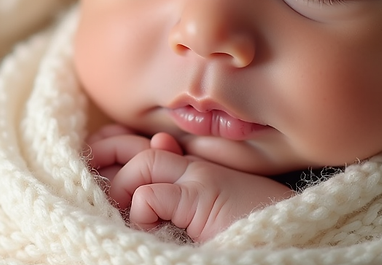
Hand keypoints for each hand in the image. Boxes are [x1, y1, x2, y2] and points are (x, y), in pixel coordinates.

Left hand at [87, 127, 293, 241]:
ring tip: (127, 210)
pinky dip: (143, 207)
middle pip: (142, 145)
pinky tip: (151, 224)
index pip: (149, 144)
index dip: (118, 144)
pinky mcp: (202, 198)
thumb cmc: (253, 229)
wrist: (292, 238)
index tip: (97, 152)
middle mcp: (199, 165)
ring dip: (126, 186)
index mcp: (198, 167)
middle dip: (108, 152)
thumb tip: (154, 149)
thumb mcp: (208, 209)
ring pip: (145, 162)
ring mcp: (202, 179)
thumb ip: (179, 188)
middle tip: (90, 166)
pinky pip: (153, 194)